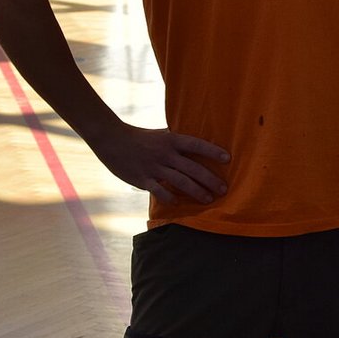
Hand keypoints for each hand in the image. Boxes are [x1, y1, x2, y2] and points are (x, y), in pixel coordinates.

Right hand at [88, 122, 230, 204]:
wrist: (111, 139)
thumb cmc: (139, 137)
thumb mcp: (160, 134)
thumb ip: (176, 139)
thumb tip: (195, 140)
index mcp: (171, 140)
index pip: (196, 144)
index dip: (212, 151)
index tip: (228, 159)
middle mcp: (165, 154)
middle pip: (192, 168)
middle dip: (209, 179)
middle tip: (223, 189)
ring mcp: (154, 167)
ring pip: (180, 181)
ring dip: (196, 191)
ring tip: (208, 199)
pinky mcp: (142, 179)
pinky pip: (159, 191)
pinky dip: (169, 197)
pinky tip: (178, 203)